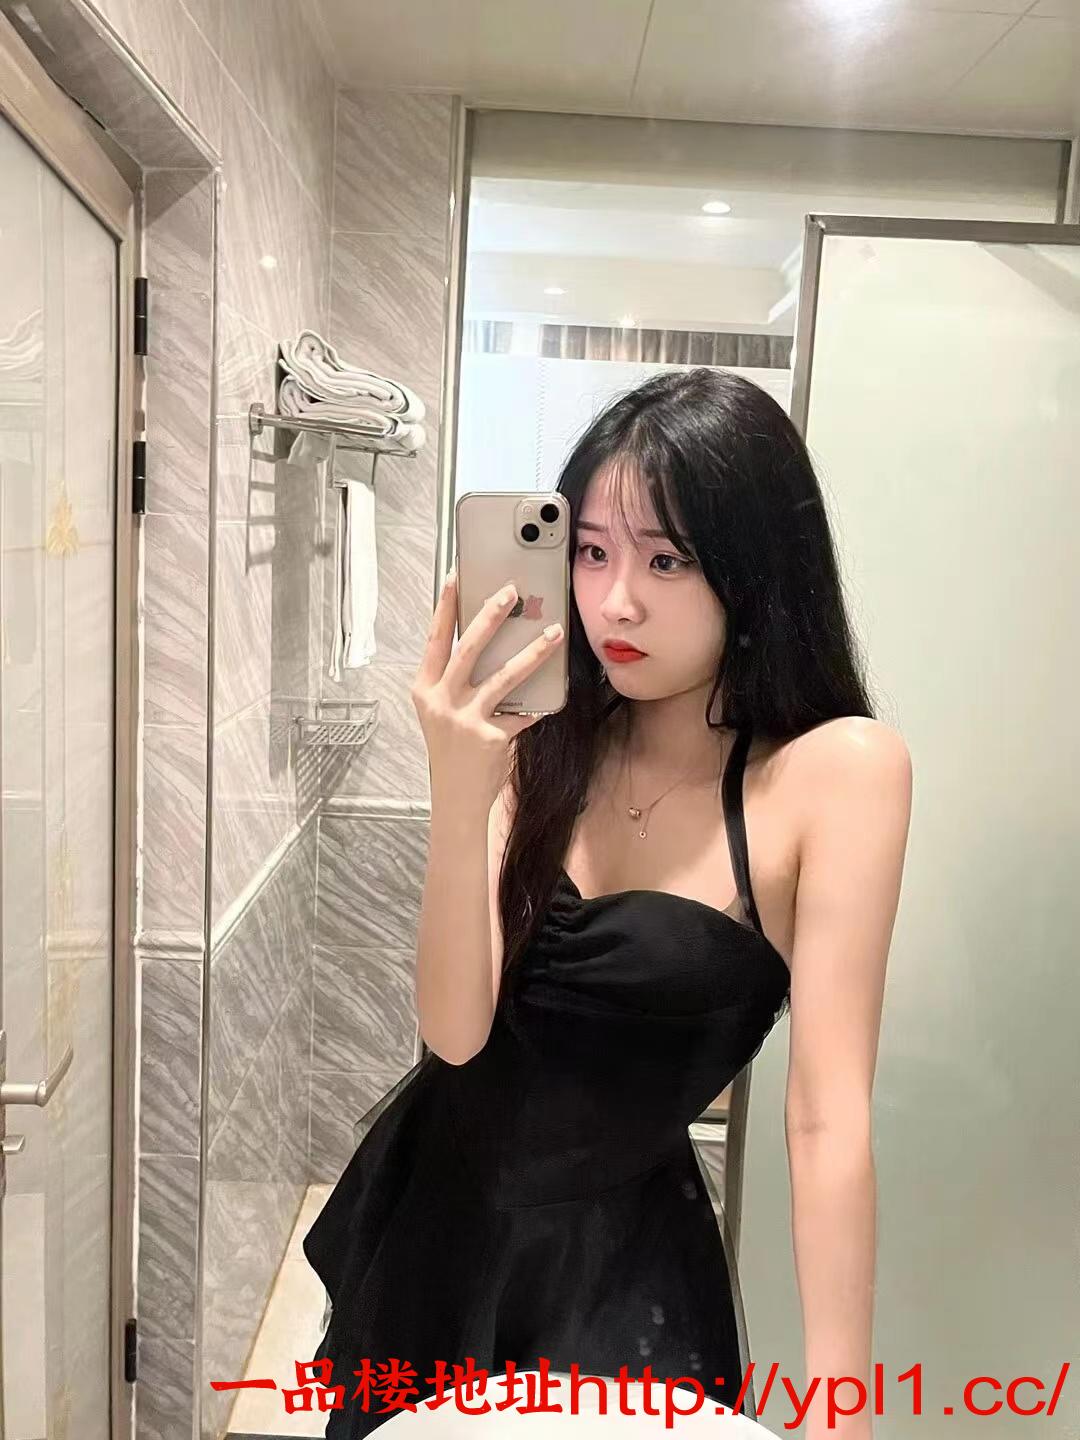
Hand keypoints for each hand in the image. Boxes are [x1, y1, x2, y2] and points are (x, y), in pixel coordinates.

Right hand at [410, 568, 563, 814]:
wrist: (455, 797)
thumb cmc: (453, 750)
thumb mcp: (443, 711)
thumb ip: (458, 681)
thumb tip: (494, 644)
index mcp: (424, 689)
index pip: (434, 639)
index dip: (444, 607)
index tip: (454, 576)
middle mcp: (440, 701)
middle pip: (468, 649)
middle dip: (490, 616)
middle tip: (511, 592)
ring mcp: (464, 719)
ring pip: (503, 676)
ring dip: (532, 652)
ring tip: (554, 634)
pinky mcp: (489, 737)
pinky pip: (522, 712)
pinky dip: (537, 705)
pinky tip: (551, 699)